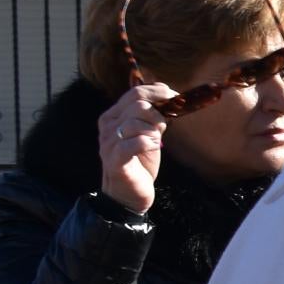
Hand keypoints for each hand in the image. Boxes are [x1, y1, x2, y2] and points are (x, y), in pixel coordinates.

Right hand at [97, 82, 177, 215]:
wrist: (128, 192)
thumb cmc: (140, 161)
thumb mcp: (148, 133)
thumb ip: (152, 114)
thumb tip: (165, 90)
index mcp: (114, 115)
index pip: (135, 92)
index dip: (159, 93)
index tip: (176, 98)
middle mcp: (108, 126)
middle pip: (138, 105)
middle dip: (159, 114)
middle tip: (163, 128)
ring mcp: (109, 142)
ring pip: (137, 122)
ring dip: (154, 131)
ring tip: (155, 142)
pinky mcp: (115, 159)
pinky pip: (135, 143)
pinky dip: (149, 143)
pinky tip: (155, 148)